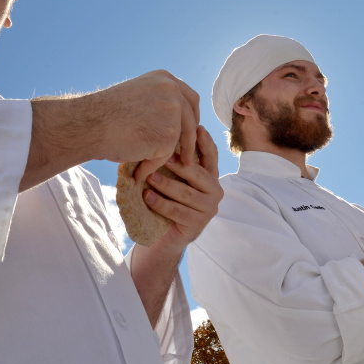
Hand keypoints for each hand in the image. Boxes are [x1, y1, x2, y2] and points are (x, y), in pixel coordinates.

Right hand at [97, 70, 200, 181]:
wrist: (89, 123)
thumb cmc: (103, 114)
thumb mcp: (136, 97)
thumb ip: (156, 104)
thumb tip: (173, 124)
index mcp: (164, 78)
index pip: (190, 99)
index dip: (191, 118)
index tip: (189, 132)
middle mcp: (172, 90)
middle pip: (192, 118)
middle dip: (190, 139)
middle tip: (186, 156)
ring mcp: (173, 111)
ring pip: (180, 139)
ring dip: (172, 155)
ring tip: (156, 167)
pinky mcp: (169, 134)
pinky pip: (166, 156)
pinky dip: (153, 166)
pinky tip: (140, 172)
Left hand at [142, 126, 222, 246]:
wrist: (167, 235)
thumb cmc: (169, 200)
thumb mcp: (176, 179)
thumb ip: (176, 163)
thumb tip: (161, 138)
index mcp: (211, 177)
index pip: (211, 157)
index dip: (206, 143)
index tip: (198, 128)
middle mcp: (215, 191)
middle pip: (198, 174)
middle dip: (179, 164)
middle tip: (162, 156)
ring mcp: (209, 209)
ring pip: (186, 193)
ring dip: (166, 184)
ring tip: (149, 177)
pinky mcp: (198, 224)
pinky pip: (177, 211)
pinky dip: (161, 204)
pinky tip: (147, 197)